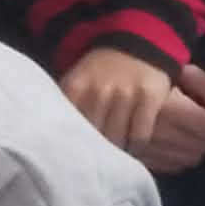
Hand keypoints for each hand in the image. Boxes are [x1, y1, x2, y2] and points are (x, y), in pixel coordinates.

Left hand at [59, 46, 174, 158]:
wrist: (134, 45)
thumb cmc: (101, 73)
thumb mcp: (76, 84)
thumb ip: (66, 108)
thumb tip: (55, 143)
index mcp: (75, 88)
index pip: (69, 128)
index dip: (73, 146)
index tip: (76, 156)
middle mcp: (99, 90)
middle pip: (94, 137)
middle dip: (95, 152)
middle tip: (98, 160)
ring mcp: (125, 93)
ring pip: (117, 139)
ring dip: (117, 153)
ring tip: (115, 158)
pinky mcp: (149, 96)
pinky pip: (140, 135)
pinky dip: (136, 146)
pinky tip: (133, 147)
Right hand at [134, 62, 204, 175]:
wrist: (109, 84)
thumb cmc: (153, 74)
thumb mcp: (182, 71)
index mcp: (171, 108)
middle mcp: (158, 132)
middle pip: (201, 146)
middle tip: (197, 121)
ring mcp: (146, 149)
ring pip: (187, 159)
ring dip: (192, 147)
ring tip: (183, 130)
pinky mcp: (137, 158)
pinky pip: (170, 166)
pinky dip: (176, 157)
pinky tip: (171, 142)